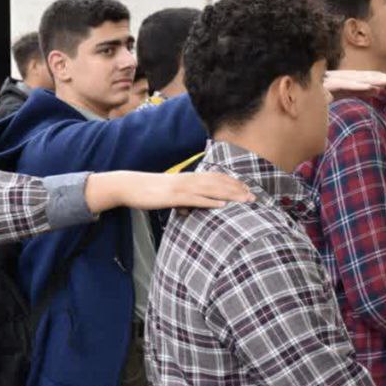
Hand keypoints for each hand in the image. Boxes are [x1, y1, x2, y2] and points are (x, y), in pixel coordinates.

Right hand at [85, 171, 253, 213]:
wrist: (130, 186)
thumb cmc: (148, 191)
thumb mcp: (168, 193)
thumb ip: (182, 199)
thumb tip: (189, 207)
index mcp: (188, 177)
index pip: (216, 177)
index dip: (233, 182)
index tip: (248, 189)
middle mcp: (189, 179)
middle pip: (219, 182)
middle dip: (238, 189)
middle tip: (255, 197)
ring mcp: (182, 187)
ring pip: (211, 189)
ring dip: (231, 194)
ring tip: (246, 201)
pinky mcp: (174, 196)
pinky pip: (196, 199)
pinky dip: (211, 201)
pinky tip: (223, 205)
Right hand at [323, 70, 385, 96]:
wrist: (300, 91)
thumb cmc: (318, 93)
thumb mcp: (343, 93)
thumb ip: (358, 91)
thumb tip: (375, 90)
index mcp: (348, 78)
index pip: (370, 77)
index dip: (385, 78)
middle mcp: (344, 76)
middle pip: (368, 76)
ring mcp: (336, 79)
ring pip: (360, 79)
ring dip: (377, 80)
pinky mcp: (329, 85)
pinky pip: (346, 85)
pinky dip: (358, 86)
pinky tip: (369, 87)